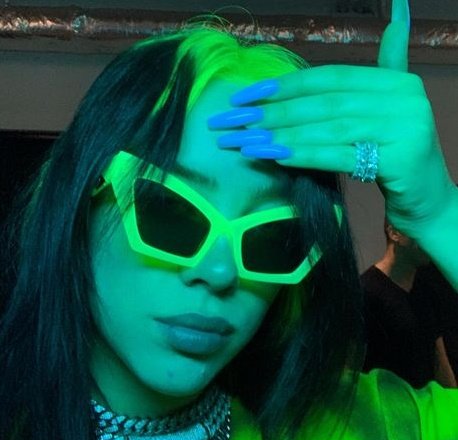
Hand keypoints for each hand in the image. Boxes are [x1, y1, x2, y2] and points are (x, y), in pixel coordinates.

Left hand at [208, 0, 455, 239]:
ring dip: (281, 135)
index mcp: (393, 82)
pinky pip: (340, 155)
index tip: (242, 97)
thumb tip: (393, 18)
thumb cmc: (392, 155)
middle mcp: (402, 98)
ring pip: (327, 128)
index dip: (283, 87)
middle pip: (322, 103)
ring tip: (244, 142)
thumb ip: (378, 73)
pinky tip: (274, 156)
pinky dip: (305, 154)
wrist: (424, 197)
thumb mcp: (381, 112)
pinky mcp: (400, 160)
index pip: (327, 79)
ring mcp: (404, 128)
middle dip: (272, 113)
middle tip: (231, 123)